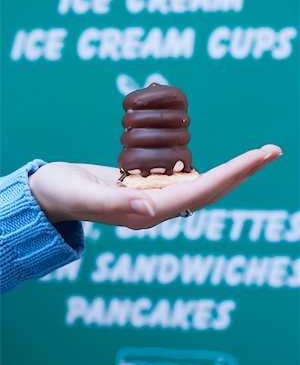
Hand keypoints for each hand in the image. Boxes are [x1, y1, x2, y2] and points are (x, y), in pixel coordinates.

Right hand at [29, 144, 281, 228]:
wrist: (50, 193)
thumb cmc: (62, 193)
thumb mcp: (83, 195)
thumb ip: (115, 203)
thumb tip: (150, 210)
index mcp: (146, 213)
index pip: (199, 191)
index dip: (231, 173)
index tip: (258, 156)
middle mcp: (156, 208)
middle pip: (209, 189)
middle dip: (242, 171)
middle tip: (272, 151)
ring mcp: (153, 198)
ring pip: (201, 184)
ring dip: (230, 170)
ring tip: (257, 155)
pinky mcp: (147, 187)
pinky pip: (184, 178)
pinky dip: (207, 167)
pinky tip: (222, 162)